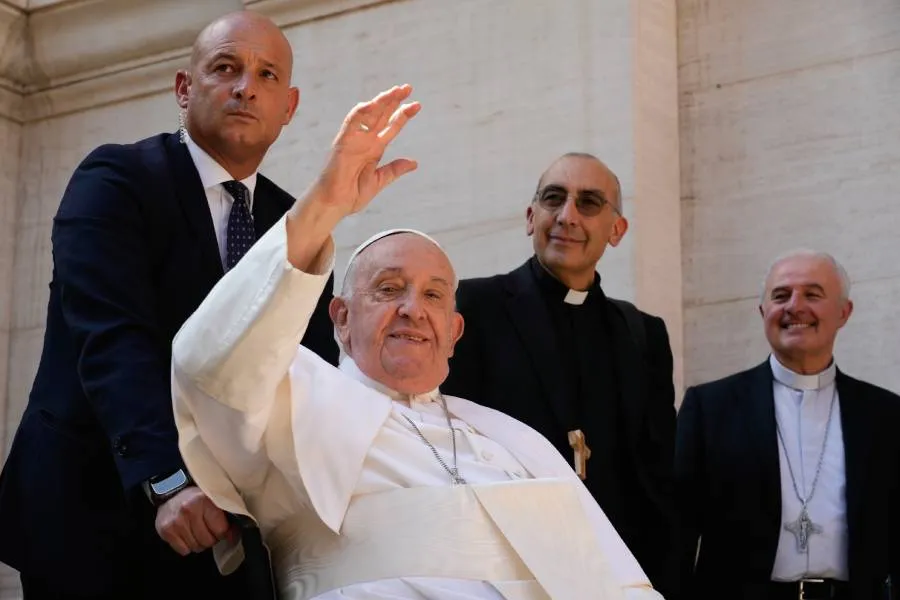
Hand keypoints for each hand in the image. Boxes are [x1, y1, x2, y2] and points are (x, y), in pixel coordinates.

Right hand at [155, 486, 234, 555]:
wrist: (171, 492)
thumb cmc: (196, 498)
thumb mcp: (213, 499)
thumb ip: (226, 514)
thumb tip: (234, 535)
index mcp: (205, 500)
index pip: (221, 530)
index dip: (224, 532)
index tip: (223, 530)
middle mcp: (189, 510)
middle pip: (208, 541)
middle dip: (211, 538)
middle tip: (208, 529)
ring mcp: (176, 521)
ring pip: (196, 547)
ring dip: (199, 542)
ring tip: (197, 530)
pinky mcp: (166, 531)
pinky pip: (184, 550)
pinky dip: (187, 546)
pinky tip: (186, 533)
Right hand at [315, 84, 420, 220]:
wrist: (335, 205)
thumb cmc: (351, 194)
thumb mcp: (379, 180)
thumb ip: (394, 169)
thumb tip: (414, 162)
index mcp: (374, 148)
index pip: (391, 126)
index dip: (403, 115)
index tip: (417, 104)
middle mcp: (365, 141)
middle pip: (381, 115)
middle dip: (394, 101)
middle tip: (407, 87)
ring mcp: (354, 140)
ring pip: (368, 114)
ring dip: (381, 101)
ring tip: (396, 91)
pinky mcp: (342, 143)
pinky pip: (350, 123)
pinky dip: (360, 112)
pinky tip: (373, 103)